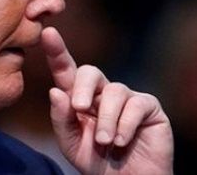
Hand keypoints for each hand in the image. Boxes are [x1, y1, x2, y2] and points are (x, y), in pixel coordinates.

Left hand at [41, 27, 172, 174]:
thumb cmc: (97, 162)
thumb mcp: (71, 144)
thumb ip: (61, 119)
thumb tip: (55, 91)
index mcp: (80, 99)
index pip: (66, 70)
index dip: (57, 51)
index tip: (48, 33)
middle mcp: (103, 93)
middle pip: (90, 71)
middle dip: (82, 88)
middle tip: (79, 108)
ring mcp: (127, 98)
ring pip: (114, 91)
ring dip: (106, 119)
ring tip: (105, 142)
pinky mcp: (148, 107)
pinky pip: (135, 105)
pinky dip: (124, 125)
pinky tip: (121, 141)